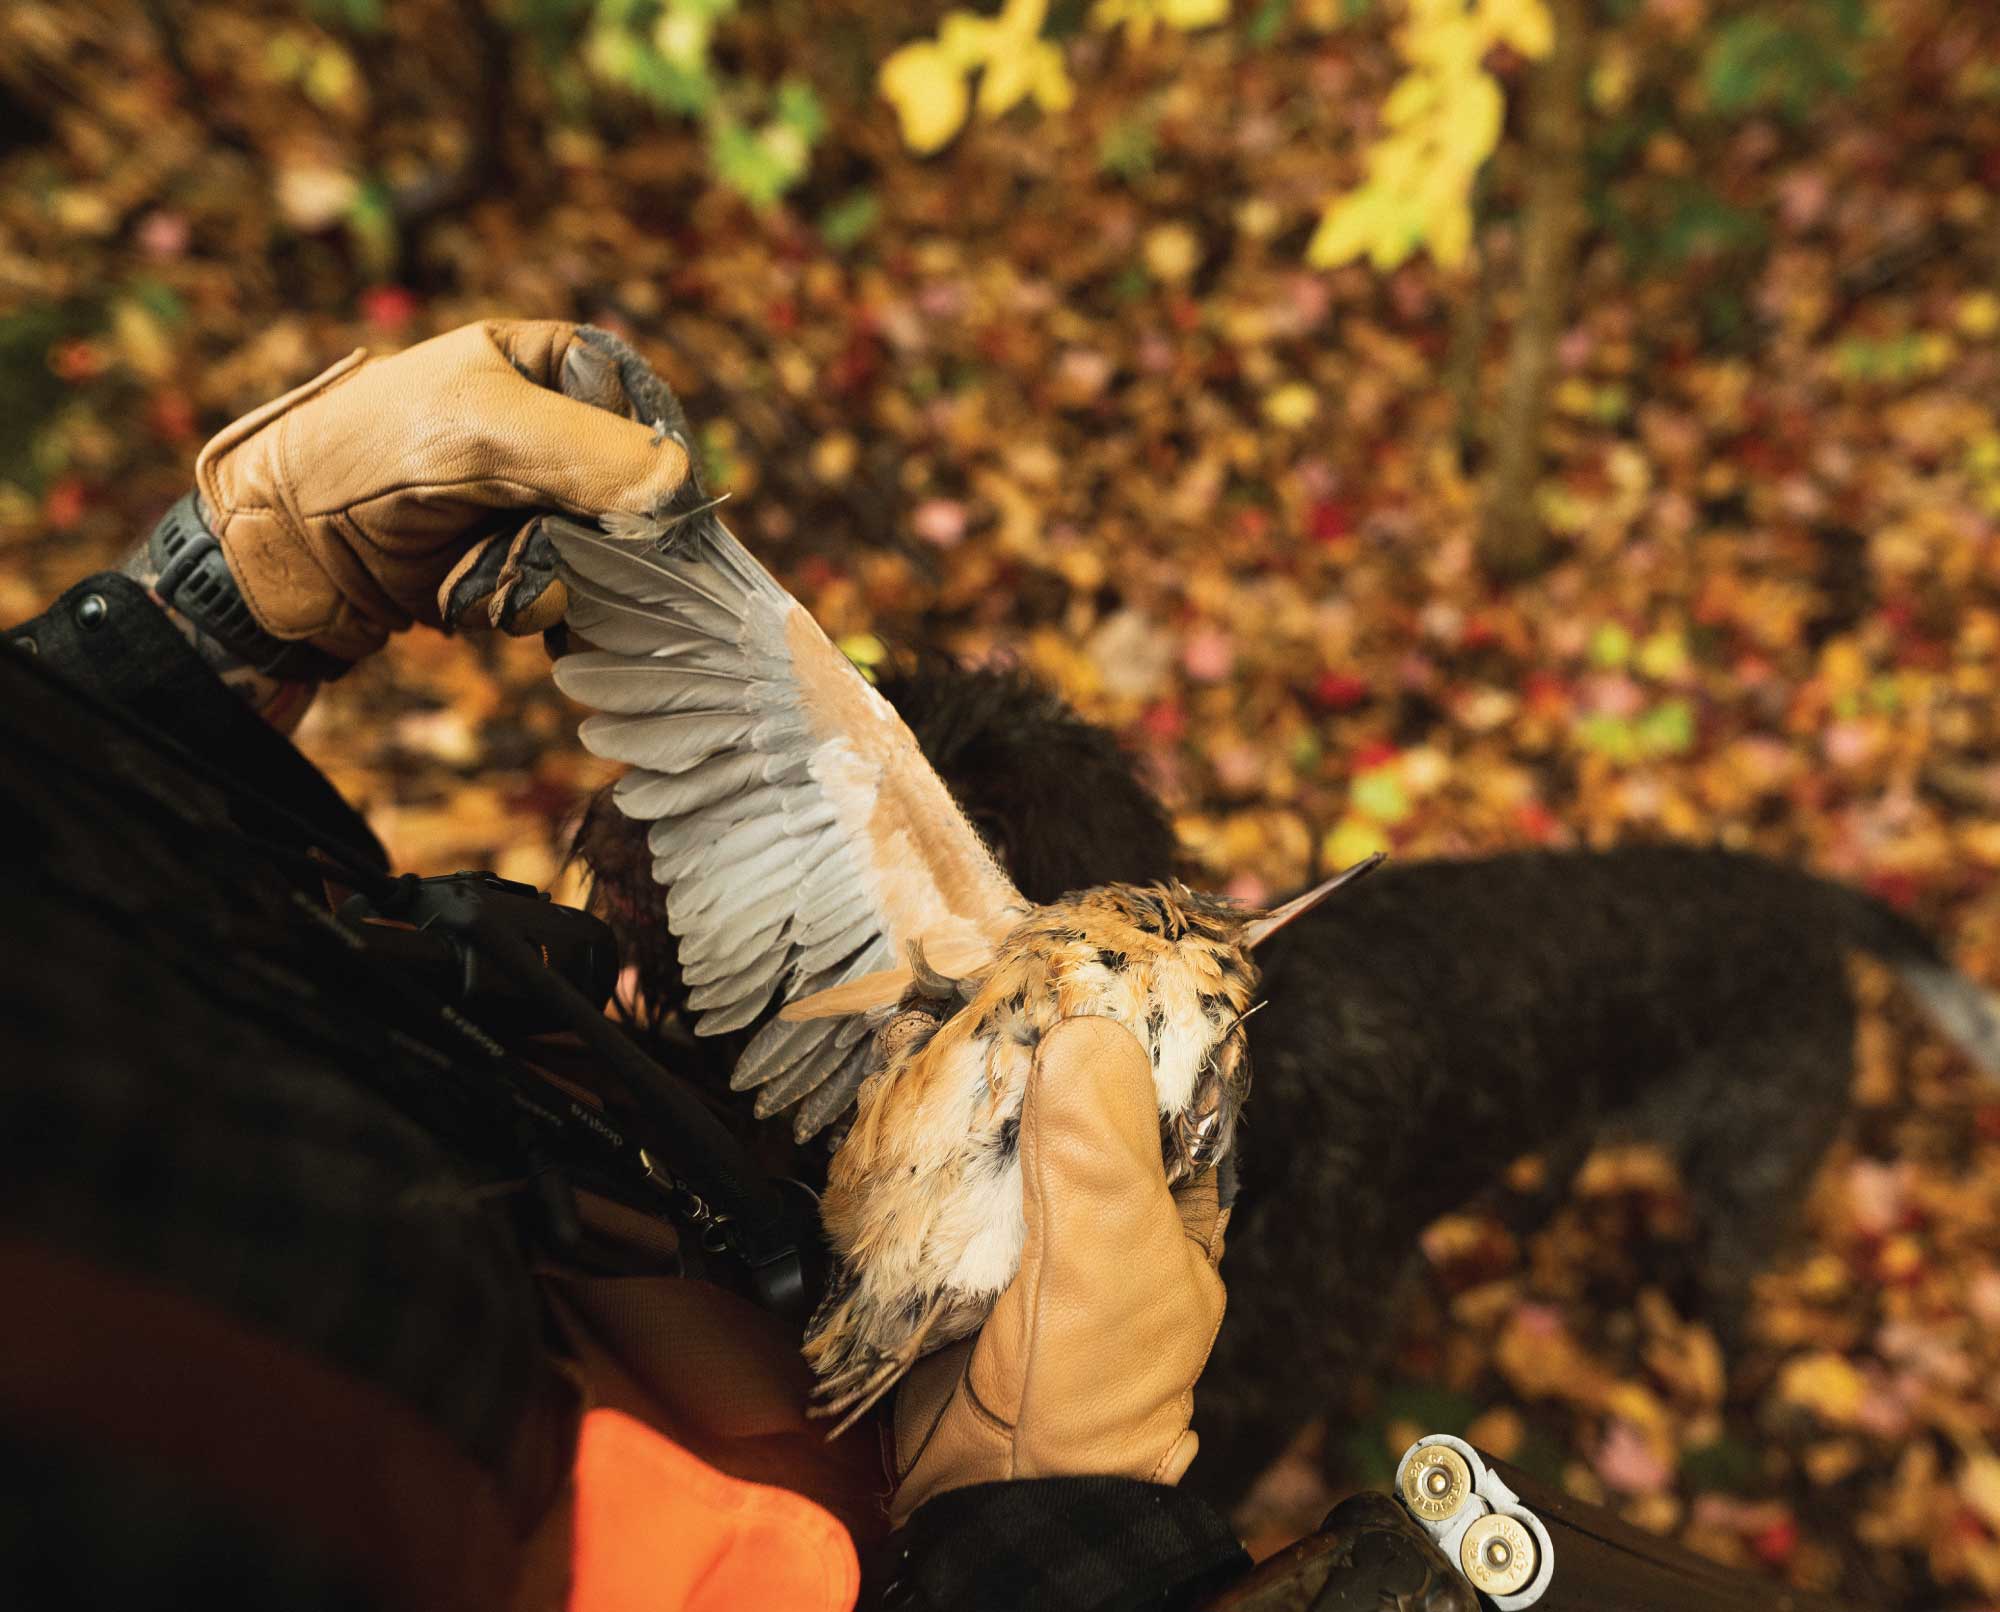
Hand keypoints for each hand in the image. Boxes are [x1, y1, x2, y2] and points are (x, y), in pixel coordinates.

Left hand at [194, 320, 690, 663]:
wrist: (286, 545)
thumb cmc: (369, 455)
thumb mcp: (485, 432)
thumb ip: (591, 452)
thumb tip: (680, 490)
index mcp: (561, 364)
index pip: (653, 417)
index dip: (648, 468)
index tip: (626, 508)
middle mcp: (562, 432)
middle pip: (640, 500)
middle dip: (596, 538)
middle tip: (537, 542)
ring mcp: (545, 505)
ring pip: (610, 561)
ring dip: (552, 576)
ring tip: (486, 563)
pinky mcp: (524, 565)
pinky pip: (569, 600)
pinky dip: (525, 607)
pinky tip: (476, 591)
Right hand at [887, 1017, 1228, 1526]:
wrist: (995, 1494)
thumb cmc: (1089, 1385)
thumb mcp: (1116, 1249)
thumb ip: (1102, 1140)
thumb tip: (1082, 1031)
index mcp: (1173, 1194)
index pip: (1156, 1071)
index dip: (1112, 1011)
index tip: (1058, 957)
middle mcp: (1106, 1197)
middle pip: (1068, 1084)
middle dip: (1023, 1037)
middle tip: (977, 981)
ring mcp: (1030, 1218)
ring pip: (1001, 1116)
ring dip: (963, 1078)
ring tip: (932, 1020)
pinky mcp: (959, 1240)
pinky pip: (943, 1163)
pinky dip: (920, 1129)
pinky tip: (899, 1090)